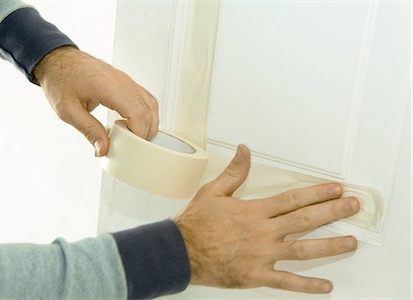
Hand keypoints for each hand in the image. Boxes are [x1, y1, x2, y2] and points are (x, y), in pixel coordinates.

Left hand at [33, 46, 158, 155]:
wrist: (58, 59)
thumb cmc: (60, 80)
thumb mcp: (68, 110)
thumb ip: (89, 130)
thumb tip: (103, 148)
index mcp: (108, 87)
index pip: (137, 113)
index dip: (139, 133)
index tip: (131, 146)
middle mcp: (122, 81)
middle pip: (147, 110)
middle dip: (145, 132)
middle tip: (133, 147)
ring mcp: (126, 80)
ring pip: (151, 104)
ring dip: (149, 123)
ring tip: (137, 137)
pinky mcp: (126, 81)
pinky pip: (145, 98)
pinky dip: (146, 113)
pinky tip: (137, 123)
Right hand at [176, 144, 359, 293]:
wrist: (181, 252)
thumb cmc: (197, 223)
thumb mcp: (213, 192)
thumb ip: (234, 172)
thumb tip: (245, 150)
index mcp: (254, 211)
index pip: (293, 199)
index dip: (317, 193)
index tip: (336, 189)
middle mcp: (263, 232)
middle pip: (305, 220)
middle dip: (332, 212)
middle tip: (354, 207)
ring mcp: (262, 255)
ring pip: (303, 250)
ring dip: (329, 246)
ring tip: (351, 242)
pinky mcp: (256, 275)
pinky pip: (286, 282)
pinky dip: (307, 286)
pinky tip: (326, 286)